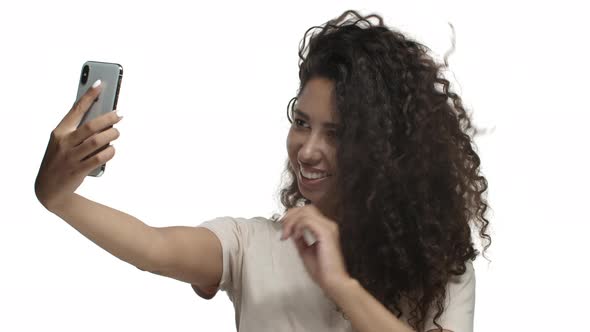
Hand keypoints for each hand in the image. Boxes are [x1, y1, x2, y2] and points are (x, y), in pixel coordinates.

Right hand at [34, 81, 122, 209]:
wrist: (49, 189)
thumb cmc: (60, 160)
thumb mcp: (62, 143)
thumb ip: (78, 131)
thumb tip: (103, 119)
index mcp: (59, 132)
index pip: (76, 109)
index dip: (89, 95)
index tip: (100, 83)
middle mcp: (64, 143)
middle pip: (91, 125)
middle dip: (108, 118)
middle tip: (119, 115)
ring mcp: (71, 157)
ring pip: (98, 141)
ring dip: (112, 135)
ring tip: (116, 132)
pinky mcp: (78, 170)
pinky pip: (100, 158)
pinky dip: (110, 152)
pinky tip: (112, 149)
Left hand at [280, 204, 350, 291]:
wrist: (332, 281)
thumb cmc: (322, 270)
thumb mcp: (305, 250)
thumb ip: (299, 239)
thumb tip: (290, 230)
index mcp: (325, 228)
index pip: (307, 211)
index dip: (293, 215)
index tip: (283, 227)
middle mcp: (328, 225)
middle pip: (306, 208)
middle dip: (290, 216)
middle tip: (283, 230)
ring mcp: (328, 227)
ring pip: (306, 212)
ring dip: (292, 221)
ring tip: (287, 234)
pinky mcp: (326, 233)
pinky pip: (307, 221)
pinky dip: (298, 227)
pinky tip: (296, 237)